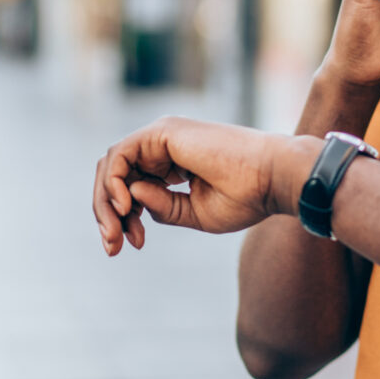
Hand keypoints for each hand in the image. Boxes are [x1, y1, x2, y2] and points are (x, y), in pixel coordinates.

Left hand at [93, 116, 317, 255]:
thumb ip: (161, 208)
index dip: (123, 218)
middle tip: (113, 246)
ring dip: (106, 203)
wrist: (273, 180)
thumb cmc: (246, 198)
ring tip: (116, 234)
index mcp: (174, 163)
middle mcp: (164, 146)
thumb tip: (130, 197)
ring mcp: (162, 136)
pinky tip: (125, 207)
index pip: (131, 186)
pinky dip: (114, 183)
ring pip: (113, 166)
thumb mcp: (194, 213)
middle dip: (108, 213)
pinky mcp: (163, 132)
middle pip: (117, 176)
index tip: (133, 246)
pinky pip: (120, 156)